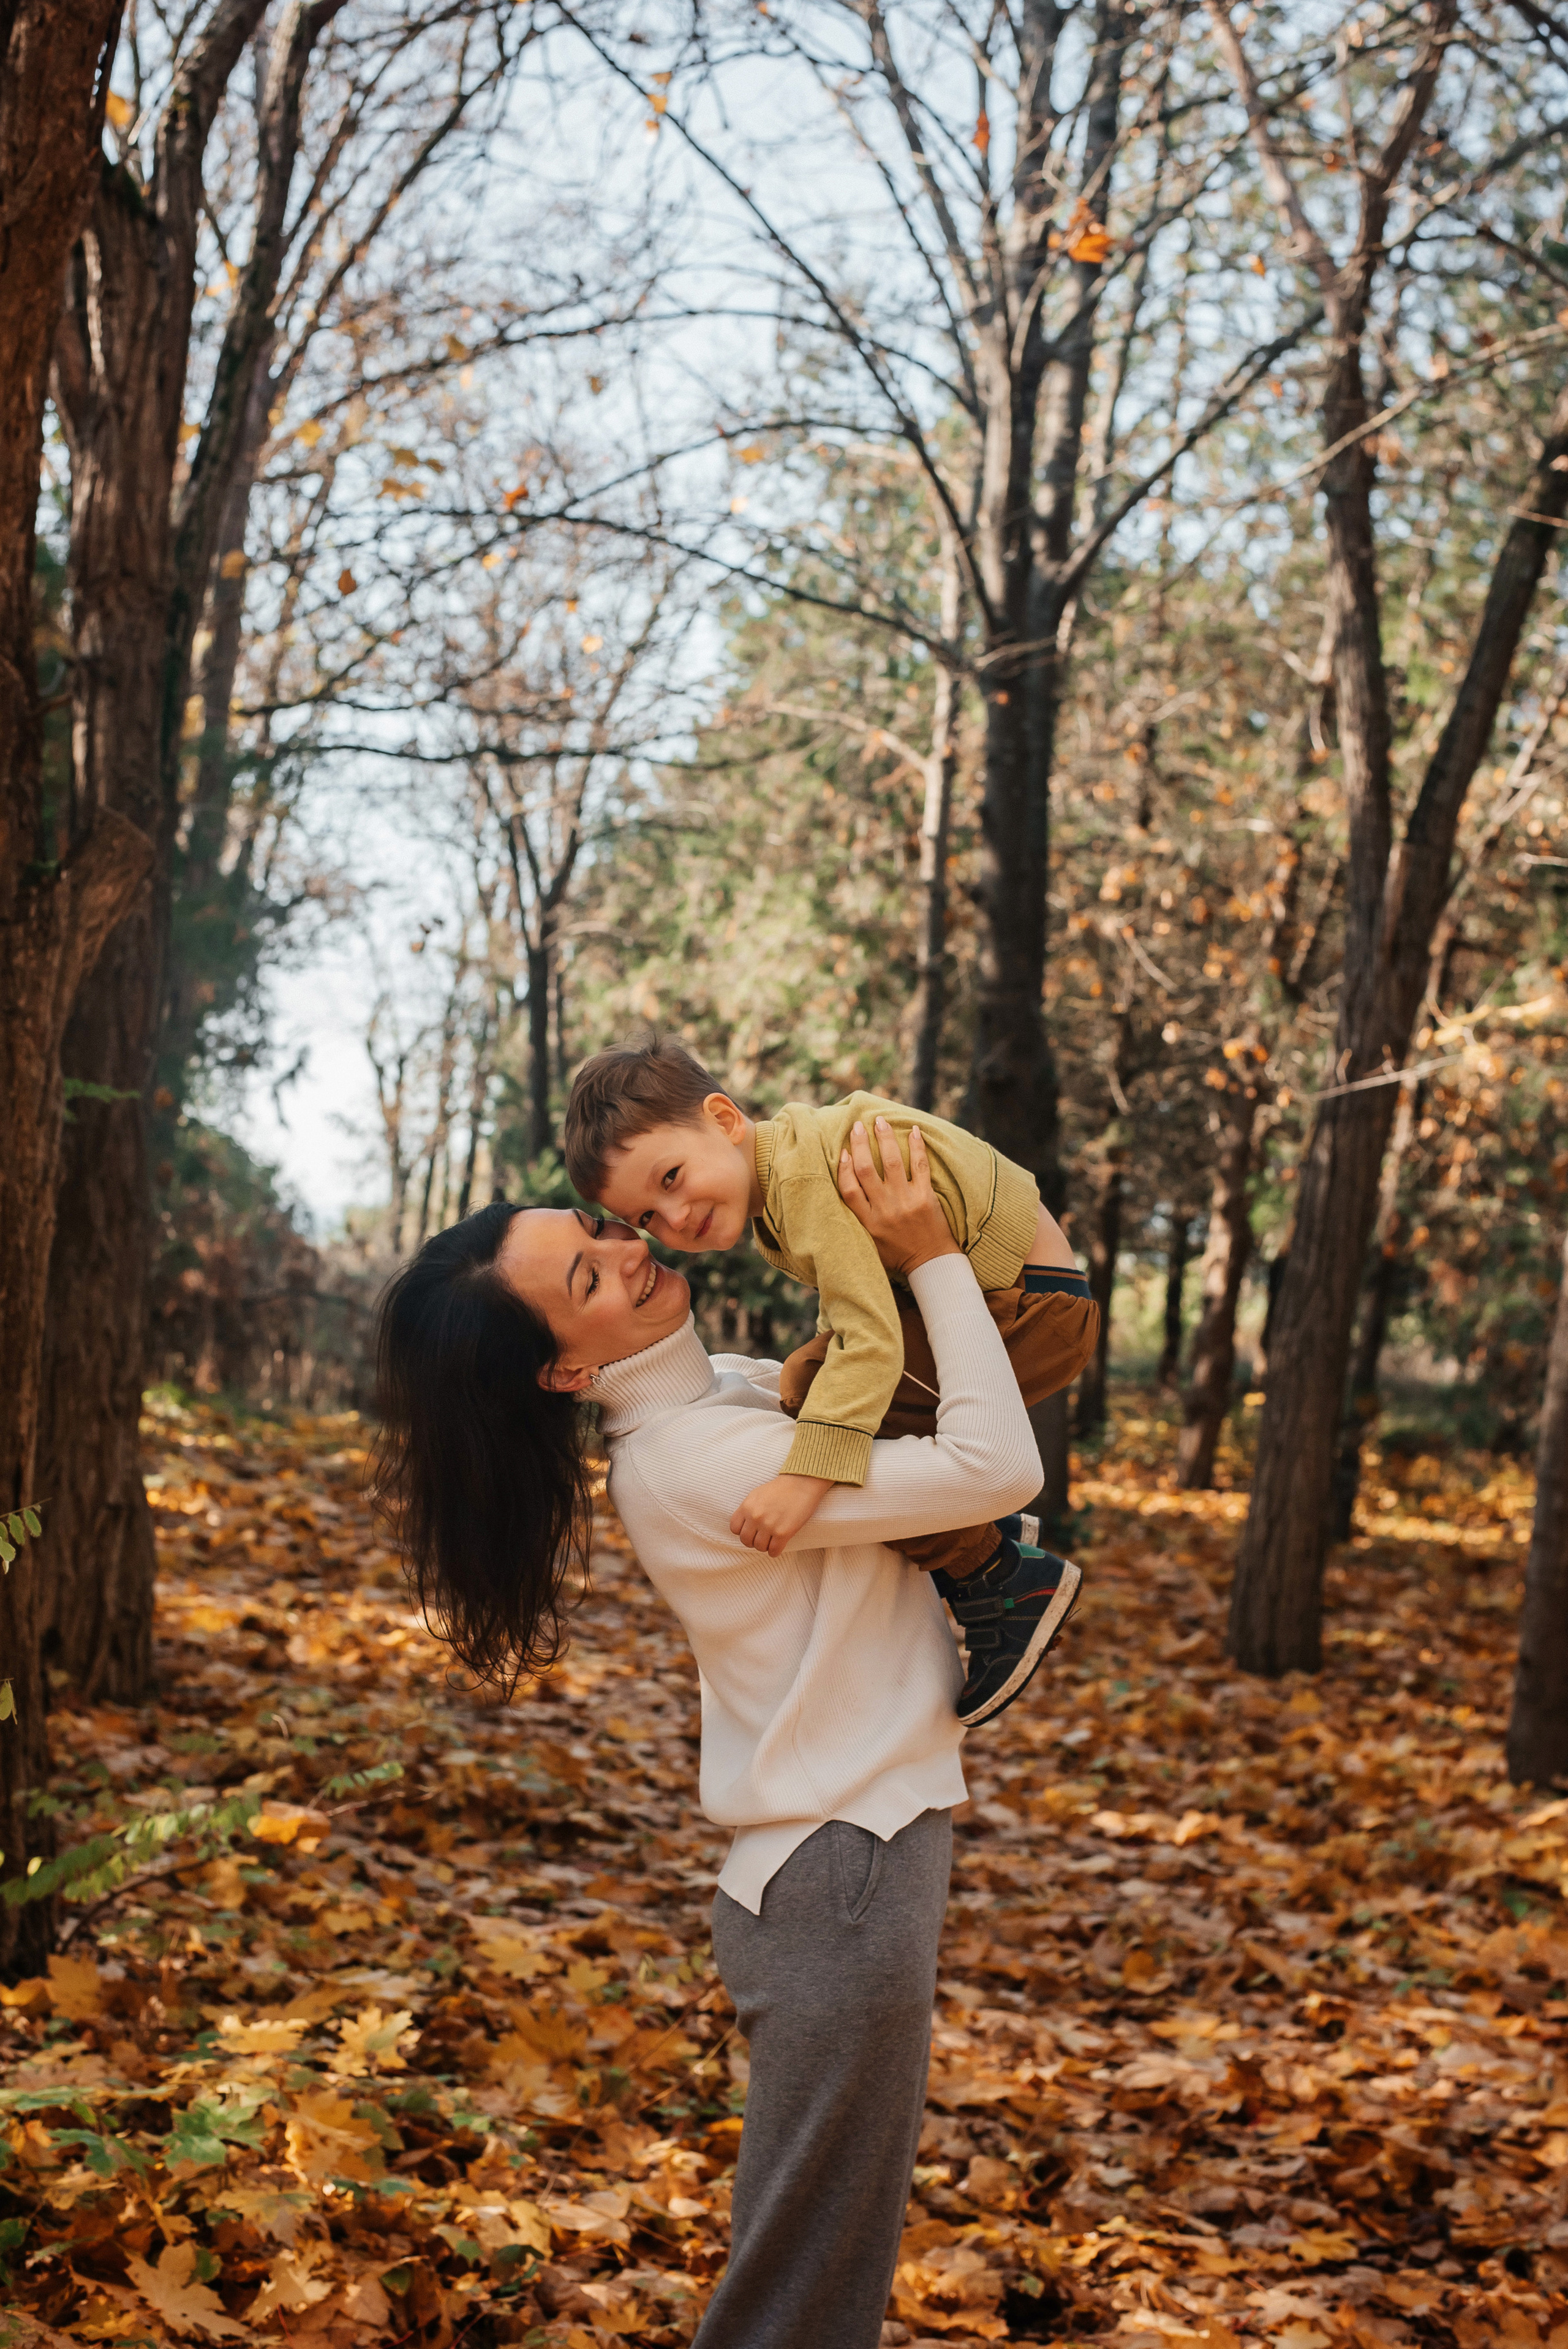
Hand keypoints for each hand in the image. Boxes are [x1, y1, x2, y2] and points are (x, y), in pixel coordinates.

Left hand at [731, 1473, 834, 1555]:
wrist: (801, 1483)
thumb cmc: (781, 1488)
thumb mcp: (757, 1494)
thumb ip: (748, 1509)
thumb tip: (744, 1524)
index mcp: (747, 1506)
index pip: (734, 1528)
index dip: (743, 1531)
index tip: (751, 1530)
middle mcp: (755, 1517)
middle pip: (745, 1540)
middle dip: (753, 1541)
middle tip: (761, 1537)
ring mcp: (769, 1525)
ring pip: (759, 1547)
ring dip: (765, 1546)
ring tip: (771, 1540)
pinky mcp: (783, 1533)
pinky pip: (773, 1551)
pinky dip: (775, 1551)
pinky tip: (779, 1545)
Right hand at [837, 1118, 958, 1276]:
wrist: (930, 1263)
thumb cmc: (898, 1254)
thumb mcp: (870, 1243)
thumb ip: (858, 1220)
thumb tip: (846, 1190)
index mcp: (867, 1221)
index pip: (848, 1189)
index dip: (843, 1167)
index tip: (843, 1151)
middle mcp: (884, 1209)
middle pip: (866, 1169)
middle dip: (860, 1143)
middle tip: (857, 1125)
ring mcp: (905, 1201)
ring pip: (891, 1162)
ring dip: (884, 1138)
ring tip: (880, 1121)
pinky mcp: (925, 1197)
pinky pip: (920, 1166)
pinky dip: (917, 1147)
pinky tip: (915, 1131)